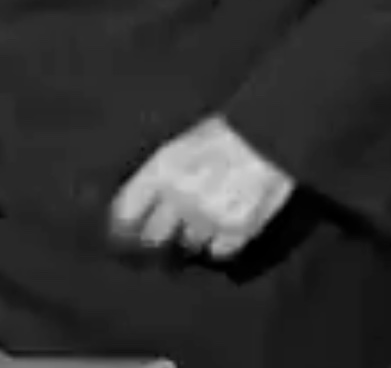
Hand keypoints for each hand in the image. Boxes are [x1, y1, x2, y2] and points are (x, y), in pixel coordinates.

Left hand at [109, 116, 294, 260]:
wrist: (268, 138)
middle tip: (162, 243)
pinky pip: (219, 253)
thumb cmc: (223, 136)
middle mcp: (180, 197)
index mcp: (160, 171)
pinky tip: (227, 226)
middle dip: (156, 243)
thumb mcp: (177, 148)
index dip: (121, 232)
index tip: (122, 241)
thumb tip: (137, 212)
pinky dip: (221, 245)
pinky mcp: (237, 231)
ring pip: (188, 247)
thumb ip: (156, 179)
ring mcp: (208, 216)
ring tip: (206, 218)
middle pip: (153, 240)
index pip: (125, 215)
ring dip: (193, 239)